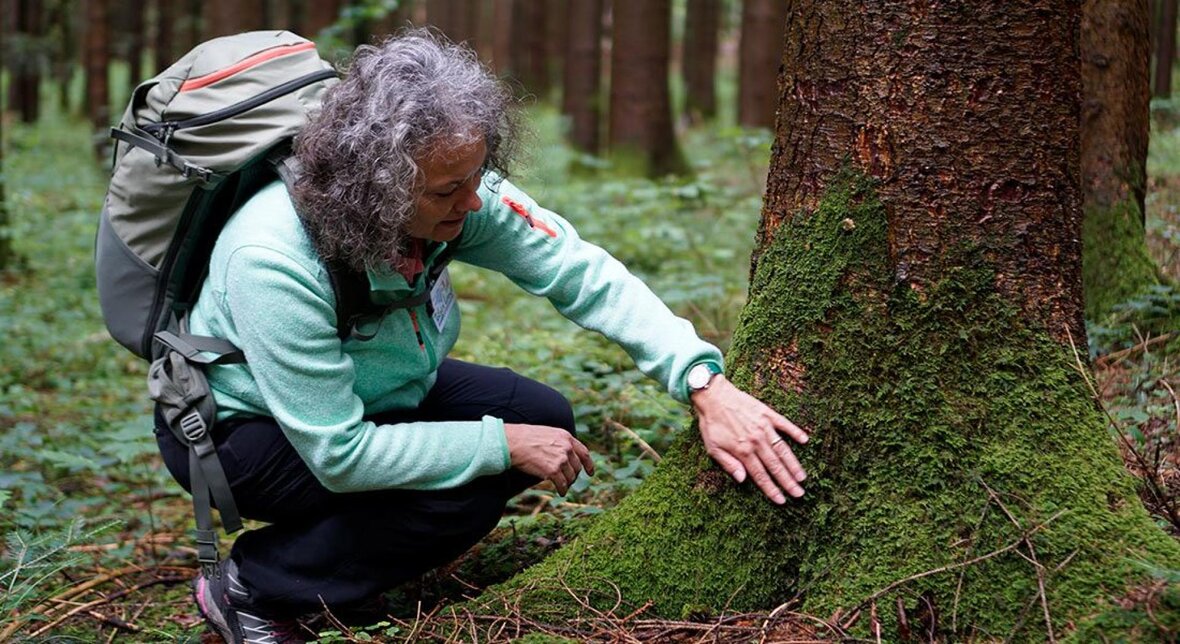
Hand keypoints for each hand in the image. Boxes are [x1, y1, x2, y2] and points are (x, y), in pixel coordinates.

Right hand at [503, 423, 594, 494]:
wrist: (512, 442)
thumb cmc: (523, 437)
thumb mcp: (546, 433)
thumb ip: (558, 442)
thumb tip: (562, 455)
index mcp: (565, 436)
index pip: (584, 452)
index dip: (589, 464)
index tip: (590, 473)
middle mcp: (566, 447)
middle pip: (577, 467)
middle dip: (574, 476)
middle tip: (569, 481)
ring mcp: (561, 459)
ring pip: (571, 477)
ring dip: (568, 484)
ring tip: (563, 487)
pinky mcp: (553, 471)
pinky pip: (562, 484)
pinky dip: (563, 490)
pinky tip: (561, 493)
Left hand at [691, 375, 808, 503]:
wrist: (712, 396)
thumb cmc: (711, 424)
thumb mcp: (712, 448)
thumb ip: (728, 464)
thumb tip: (743, 480)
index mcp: (742, 451)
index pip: (760, 475)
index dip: (772, 489)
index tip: (782, 500)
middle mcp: (756, 441)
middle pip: (775, 466)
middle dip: (788, 482)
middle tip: (799, 494)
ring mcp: (763, 427)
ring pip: (782, 449)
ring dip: (793, 464)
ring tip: (803, 477)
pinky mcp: (767, 414)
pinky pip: (784, 424)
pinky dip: (795, 432)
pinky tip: (805, 440)